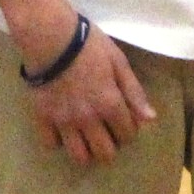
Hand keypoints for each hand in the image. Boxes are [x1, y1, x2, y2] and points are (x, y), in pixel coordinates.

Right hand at [24, 21, 154, 165]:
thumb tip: (150, 119)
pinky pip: (51, 144)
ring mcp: (64, 121)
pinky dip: (58, 141)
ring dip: (86, 152)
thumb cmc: (88, 45)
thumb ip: (133, 92)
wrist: (49, 36)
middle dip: (110, 147)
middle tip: (106, 133)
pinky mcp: (42, 118)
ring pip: (79, 156)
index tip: (124, 121)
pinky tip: (62, 130)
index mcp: (110, 104)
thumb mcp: (118, 61)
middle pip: (105, 154)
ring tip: (86, 139)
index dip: (129, 130)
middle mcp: (88, 119)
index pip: (127, 135)